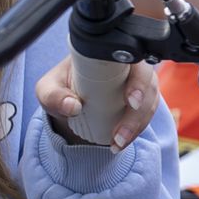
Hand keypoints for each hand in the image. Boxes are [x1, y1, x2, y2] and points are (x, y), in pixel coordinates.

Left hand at [36, 57, 158, 149]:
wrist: (70, 99)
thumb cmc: (60, 88)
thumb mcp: (48, 89)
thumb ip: (53, 95)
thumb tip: (73, 106)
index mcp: (110, 55)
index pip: (134, 60)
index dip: (139, 80)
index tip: (130, 100)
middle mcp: (130, 67)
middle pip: (148, 84)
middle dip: (138, 112)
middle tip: (120, 133)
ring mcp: (140, 84)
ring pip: (150, 102)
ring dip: (137, 125)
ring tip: (117, 143)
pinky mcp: (143, 101)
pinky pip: (147, 115)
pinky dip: (136, 130)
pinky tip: (121, 142)